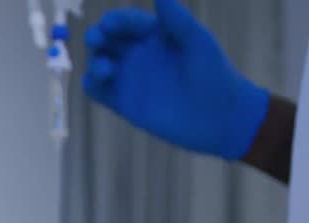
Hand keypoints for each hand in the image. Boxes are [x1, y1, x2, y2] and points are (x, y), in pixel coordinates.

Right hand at [83, 0, 269, 160]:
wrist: (218, 116)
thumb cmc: (213, 73)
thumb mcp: (198, 41)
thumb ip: (177, 20)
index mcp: (154, 36)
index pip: (128, 22)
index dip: (117, 21)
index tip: (110, 24)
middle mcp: (138, 54)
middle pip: (107, 40)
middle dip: (97, 36)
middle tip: (96, 39)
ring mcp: (130, 78)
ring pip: (100, 63)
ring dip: (95, 61)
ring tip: (105, 70)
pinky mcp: (124, 103)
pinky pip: (99, 91)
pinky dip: (91, 85)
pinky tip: (95, 82)